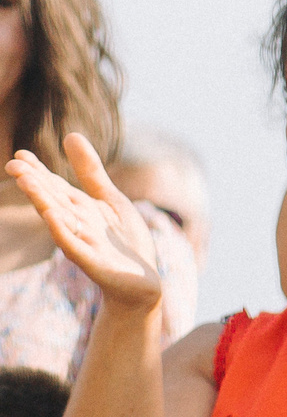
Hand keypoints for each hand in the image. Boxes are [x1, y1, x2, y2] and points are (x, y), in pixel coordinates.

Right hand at [7, 134, 162, 311]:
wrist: (141, 282)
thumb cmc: (124, 240)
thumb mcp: (110, 199)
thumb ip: (90, 172)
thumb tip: (70, 135)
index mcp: (79, 208)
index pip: (54, 186)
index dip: (38, 171)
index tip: (20, 153)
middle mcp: (76, 224)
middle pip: (52, 200)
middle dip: (34, 183)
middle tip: (14, 165)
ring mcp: (82, 242)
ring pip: (59, 219)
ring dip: (42, 201)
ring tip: (27, 182)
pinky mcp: (92, 262)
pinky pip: (73, 245)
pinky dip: (62, 230)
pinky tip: (51, 215)